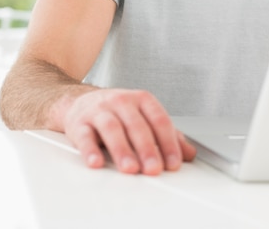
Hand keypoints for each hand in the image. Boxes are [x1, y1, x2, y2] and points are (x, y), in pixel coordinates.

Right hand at [63, 88, 195, 174]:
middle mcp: (121, 101)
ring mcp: (99, 111)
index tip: (173, 163)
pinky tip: (96, 162)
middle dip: (147, 149)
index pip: (159, 119)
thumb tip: (189, 153)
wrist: (81, 102)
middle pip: (137, 125)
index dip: (168, 142)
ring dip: (122, 149)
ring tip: (130, 168)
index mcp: (142, 100)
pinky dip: (90, 150)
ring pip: (112, 128)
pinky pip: (85, 136)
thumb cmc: (118, 112)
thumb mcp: (144, 118)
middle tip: (153, 169)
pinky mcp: (79, 123)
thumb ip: (167, 135)